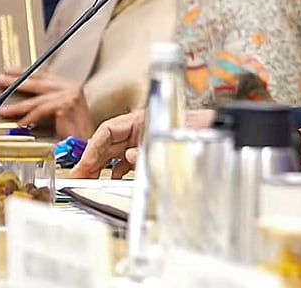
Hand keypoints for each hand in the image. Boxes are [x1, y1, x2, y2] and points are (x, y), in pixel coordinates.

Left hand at [0, 69, 93, 139]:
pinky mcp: (66, 106)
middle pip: (39, 82)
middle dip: (17, 82)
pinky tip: (20, 124)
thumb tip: (22, 104)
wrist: (88, 144)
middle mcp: (72, 87)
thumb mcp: (57, 113)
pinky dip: (29, 119)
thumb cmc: (74, 132)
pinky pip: (41, 111)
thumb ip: (44, 104)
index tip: (10, 73)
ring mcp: (70, 95)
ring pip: (38, 100)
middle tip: (1, 81)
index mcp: (71, 86)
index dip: (25, 74)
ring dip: (18, 107)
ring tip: (4, 111)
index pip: (44, 76)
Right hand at [70, 108, 216, 178]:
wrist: (224, 130)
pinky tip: (111, 182)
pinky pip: (128, 162)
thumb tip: (130, 157)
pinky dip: (117, 172)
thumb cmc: (204, 128)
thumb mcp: (179, 136)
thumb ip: (151, 148)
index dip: (93, 147)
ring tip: (87, 183)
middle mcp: (142, 128)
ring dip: (100, 167)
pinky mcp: (152, 152)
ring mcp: (145, 140)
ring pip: (114, 153)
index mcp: (144, 118)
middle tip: (76, 180)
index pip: (109, 130)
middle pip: (107, 143)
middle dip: (90, 160)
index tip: (84, 164)